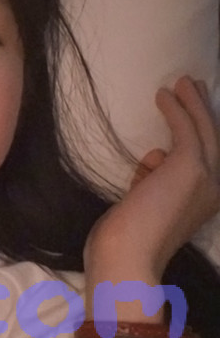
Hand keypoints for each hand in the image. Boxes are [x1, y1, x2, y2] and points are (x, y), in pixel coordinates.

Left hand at [84, 76, 219, 320]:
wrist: (127, 255)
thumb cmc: (127, 237)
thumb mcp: (144, 202)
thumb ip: (152, 180)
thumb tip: (153, 156)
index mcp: (204, 203)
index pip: (204, 161)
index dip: (195, 135)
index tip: (183, 117)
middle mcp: (214, 191)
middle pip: (213, 140)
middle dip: (203, 112)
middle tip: (193, 87)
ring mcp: (205, 178)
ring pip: (204, 130)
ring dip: (193, 103)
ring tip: (181, 82)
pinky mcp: (188, 167)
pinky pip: (184, 129)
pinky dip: (176, 109)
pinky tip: (163, 94)